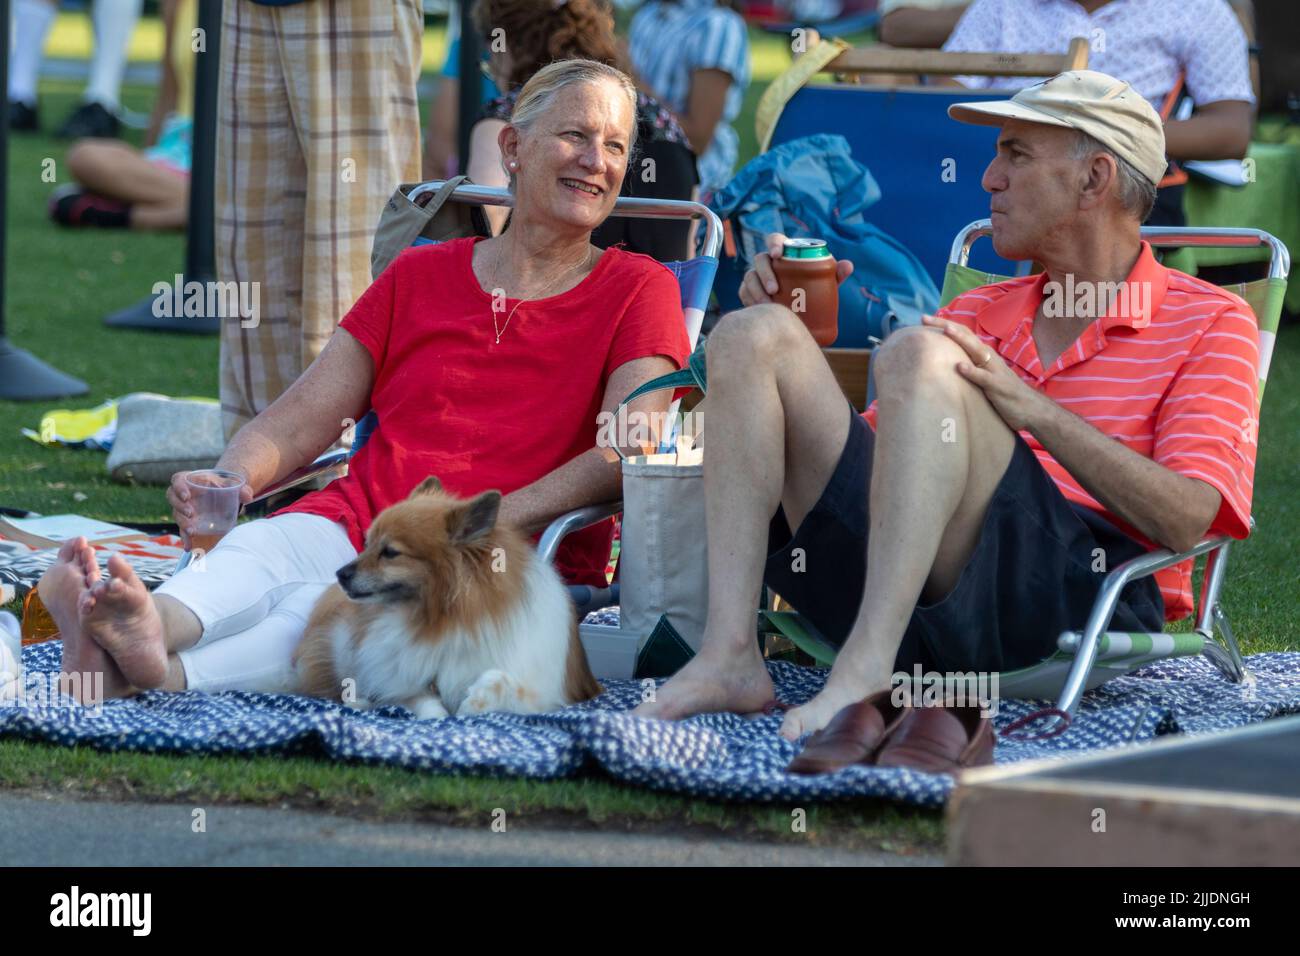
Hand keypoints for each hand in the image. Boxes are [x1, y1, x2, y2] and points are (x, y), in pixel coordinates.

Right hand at [167, 469, 253, 542]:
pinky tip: (189, 546)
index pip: (178, 479)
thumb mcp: (233, 485)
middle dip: (179, 507)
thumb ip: (242, 489)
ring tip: (192, 531)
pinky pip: (182, 529)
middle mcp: (184, 493)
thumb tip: (248, 497)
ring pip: (176, 514)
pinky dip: (185, 538)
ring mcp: (183, 507)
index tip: (186, 496)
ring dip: (182, 523)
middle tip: (191, 514)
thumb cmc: (225, 486)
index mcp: (192, 479)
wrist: (224, 494)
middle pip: (172, 498)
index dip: (179, 487)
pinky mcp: (187, 520)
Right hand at [738, 232, 854, 306]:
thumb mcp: (826, 283)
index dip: (774, 243)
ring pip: (749, 278)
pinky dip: (750, 301)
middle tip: (775, 290)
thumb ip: (835, 273)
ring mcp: (756, 277)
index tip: (777, 254)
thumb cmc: (813, 290)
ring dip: (756, 290)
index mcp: (785, 253)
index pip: (775, 239)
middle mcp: (768, 263)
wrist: (802, 314)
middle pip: (760, 260)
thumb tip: (847, 266)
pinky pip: (744, 294)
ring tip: (768, 305)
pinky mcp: (748, 292)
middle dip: (765, 273)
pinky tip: (759, 310)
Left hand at [922, 315, 1045, 431]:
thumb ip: (971, 367)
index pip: (963, 334)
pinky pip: (984, 378)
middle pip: (966, 336)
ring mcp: (994, 371)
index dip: (945, 325)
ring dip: (961, 340)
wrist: (1031, 409)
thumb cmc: (1004, 393)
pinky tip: (960, 367)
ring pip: (977, 351)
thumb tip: (950, 363)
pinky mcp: (998, 386)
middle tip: (924, 317)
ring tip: (946, 330)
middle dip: (946, 325)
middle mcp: (988, 358)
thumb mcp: (985, 376)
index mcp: (983, 355)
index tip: (925, 319)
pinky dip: (972, 371)